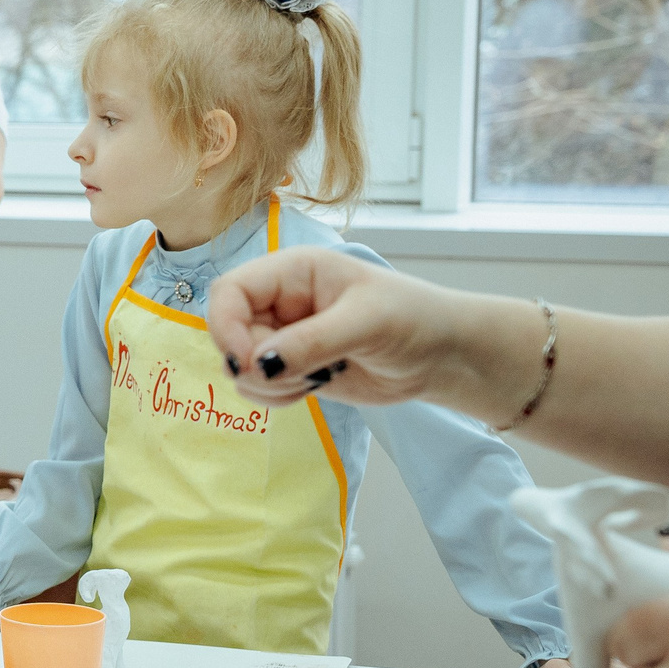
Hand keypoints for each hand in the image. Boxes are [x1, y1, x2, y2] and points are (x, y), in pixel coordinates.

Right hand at [204, 247, 500, 408]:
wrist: (442, 356)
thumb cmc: (414, 318)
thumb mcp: (365, 322)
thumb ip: (311, 342)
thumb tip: (256, 365)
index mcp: (291, 271)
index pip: (229, 292)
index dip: (226, 326)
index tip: (248, 361)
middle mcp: (279, 301)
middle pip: (231, 334)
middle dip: (258, 363)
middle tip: (306, 373)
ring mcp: (282, 337)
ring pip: (241, 366)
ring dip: (271, 383)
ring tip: (319, 377)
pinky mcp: (291, 369)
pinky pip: (259, 388)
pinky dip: (279, 396)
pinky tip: (316, 386)